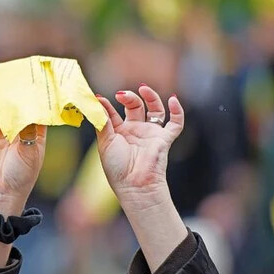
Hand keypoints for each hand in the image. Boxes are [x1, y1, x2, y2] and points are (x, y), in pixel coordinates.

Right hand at [0, 85, 46, 267]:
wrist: (1, 194)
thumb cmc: (22, 176)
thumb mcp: (31, 150)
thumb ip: (29, 127)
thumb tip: (28, 106)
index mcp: (37, 134)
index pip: (41, 109)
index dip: (42, 95)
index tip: (45, 78)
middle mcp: (20, 130)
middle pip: (20, 104)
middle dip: (21, 89)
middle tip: (22, 69)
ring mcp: (2, 132)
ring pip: (1, 107)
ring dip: (1, 92)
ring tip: (1, 73)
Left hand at [95, 85, 183, 210]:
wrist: (134, 184)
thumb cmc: (116, 167)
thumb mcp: (105, 141)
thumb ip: (102, 121)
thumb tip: (95, 102)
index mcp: (117, 132)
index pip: (113, 112)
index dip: (106, 104)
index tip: (98, 97)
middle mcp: (134, 131)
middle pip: (135, 107)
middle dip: (129, 98)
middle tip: (121, 95)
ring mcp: (150, 134)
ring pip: (154, 110)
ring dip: (150, 97)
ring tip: (142, 88)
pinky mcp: (164, 139)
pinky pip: (175, 123)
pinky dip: (177, 111)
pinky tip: (172, 99)